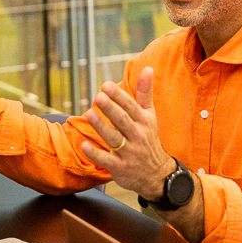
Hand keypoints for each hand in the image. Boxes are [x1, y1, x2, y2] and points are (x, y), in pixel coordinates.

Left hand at [80, 67, 175, 199]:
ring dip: (102, 126)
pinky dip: (96, 153)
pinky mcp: (120, 167)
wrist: (157, 174)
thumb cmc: (149, 139)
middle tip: (99, 96)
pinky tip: (84, 144)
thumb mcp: (149, 115)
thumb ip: (145, 92)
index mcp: (143, 122)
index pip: (131, 107)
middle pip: (123, 121)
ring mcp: (129, 153)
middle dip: (111, 108)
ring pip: (114, 138)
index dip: (119, 96)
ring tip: (90, 113)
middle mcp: (137, 136)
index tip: (107, 85)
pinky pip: (107, 160)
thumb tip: (147, 68)